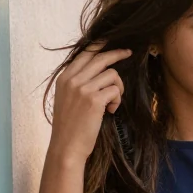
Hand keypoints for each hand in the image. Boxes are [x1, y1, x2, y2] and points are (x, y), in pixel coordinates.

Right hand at [49, 42, 130, 161]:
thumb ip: (76, 83)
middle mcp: (72, 80)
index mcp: (64, 78)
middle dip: (118, 53)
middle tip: (128, 53)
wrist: (66, 147)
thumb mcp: (66, 99)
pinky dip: (117, 100)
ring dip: (118, 87)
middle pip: (100, 57)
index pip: (85, 53)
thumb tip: (97, 70)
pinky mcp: (94, 100)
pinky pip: (115, 90)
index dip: (101, 46)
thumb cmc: (69, 127)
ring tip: (112, 102)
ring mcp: (83, 89)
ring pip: (111, 74)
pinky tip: (110, 111)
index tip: (113, 46)